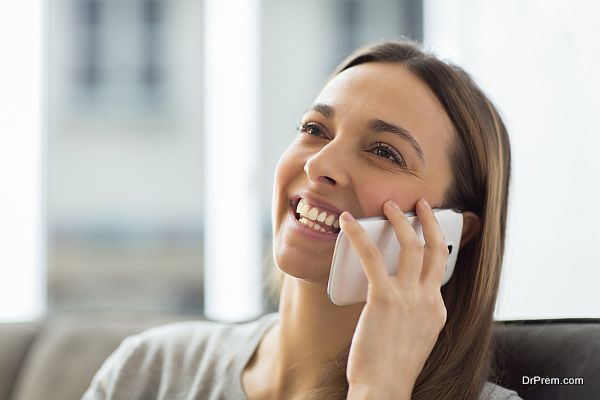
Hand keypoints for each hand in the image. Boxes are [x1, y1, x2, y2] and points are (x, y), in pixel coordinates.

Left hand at [342, 198, 448, 398]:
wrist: (384, 389)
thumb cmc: (391, 369)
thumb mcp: (413, 339)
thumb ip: (411, 315)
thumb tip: (395, 299)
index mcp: (436, 311)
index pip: (438, 272)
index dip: (432, 249)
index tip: (422, 236)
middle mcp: (428, 300)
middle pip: (436, 251)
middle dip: (430, 223)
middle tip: (421, 205)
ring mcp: (409, 298)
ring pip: (412, 246)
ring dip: (400, 220)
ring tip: (390, 206)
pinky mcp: (384, 297)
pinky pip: (371, 256)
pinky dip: (358, 235)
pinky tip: (348, 223)